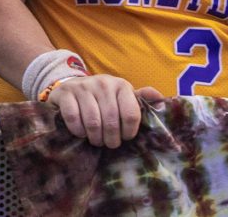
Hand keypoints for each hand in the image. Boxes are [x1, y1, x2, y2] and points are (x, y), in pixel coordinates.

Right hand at [47, 74, 162, 147]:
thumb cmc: (102, 97)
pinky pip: (74, 118)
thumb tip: (162, 101)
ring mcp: (83, 87)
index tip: (125, 137)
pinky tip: (81, 133)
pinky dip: (78, 131)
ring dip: (95, 138)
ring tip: (96, 140)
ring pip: (93, 122)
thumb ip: (140, 98)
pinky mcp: (65, 94)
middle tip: (109, 144)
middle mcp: (103, 83)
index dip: (129, 132)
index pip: (131, 115)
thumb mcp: (122, 95)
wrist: (72, 86)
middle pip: (111, 122)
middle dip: (111, 139)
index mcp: (121, 86)